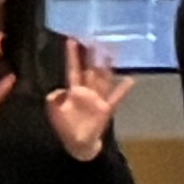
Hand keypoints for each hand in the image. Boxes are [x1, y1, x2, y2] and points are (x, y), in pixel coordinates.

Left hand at [45, 37, 126, 158]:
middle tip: (95, 39)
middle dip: (92, 56)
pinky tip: (129, 80)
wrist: (77, 144)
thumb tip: (57, 90)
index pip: (73, 69)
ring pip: (102, 79)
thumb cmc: (65, 128)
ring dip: (106, 67)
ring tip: (110, 52)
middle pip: (90, 70)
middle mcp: (87, 91)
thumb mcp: (54, 112)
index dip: (72, 56)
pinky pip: (115, 98)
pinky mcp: (105, 109)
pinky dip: (122, 90)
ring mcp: (97, 99)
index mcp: (73, 90)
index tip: (71, 40)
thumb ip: (53, 99)